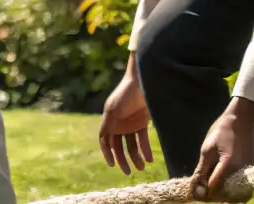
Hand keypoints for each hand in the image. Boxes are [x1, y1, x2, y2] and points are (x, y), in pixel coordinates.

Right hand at [99, 56, 153, 174]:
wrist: (143, 81)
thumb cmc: (125, 93)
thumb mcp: (113, 109)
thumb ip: (108, 124)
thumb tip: (104, 142)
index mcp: (109, 121)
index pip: (105, 142)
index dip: (107, 154)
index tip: (112, 165)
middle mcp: (119, 124)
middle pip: (119, 146)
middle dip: (123, 160)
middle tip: (128, 172)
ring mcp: (131, 123)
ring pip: (132, 145)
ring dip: (136, 157)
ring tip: (141, 168)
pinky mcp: (143, 122)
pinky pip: (143, 139)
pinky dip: (145, 150)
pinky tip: (149, 159)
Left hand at [191, 97, 253, 199]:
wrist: (242, 119)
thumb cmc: (222, 131)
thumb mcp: (207, 149)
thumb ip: (202, 171)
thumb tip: (198, 190)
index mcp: (227, 165)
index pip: (212, 190)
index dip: (202, 191)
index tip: (196, 188)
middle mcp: (240, 173)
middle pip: (223, 196)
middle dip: (211, 194)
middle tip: (203, 185)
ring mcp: (247, 174)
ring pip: (232, 195)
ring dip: (220, 193)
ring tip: (211, 182)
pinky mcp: (250, 173)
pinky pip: (240, 190)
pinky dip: (230, 190)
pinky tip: (221, 182)